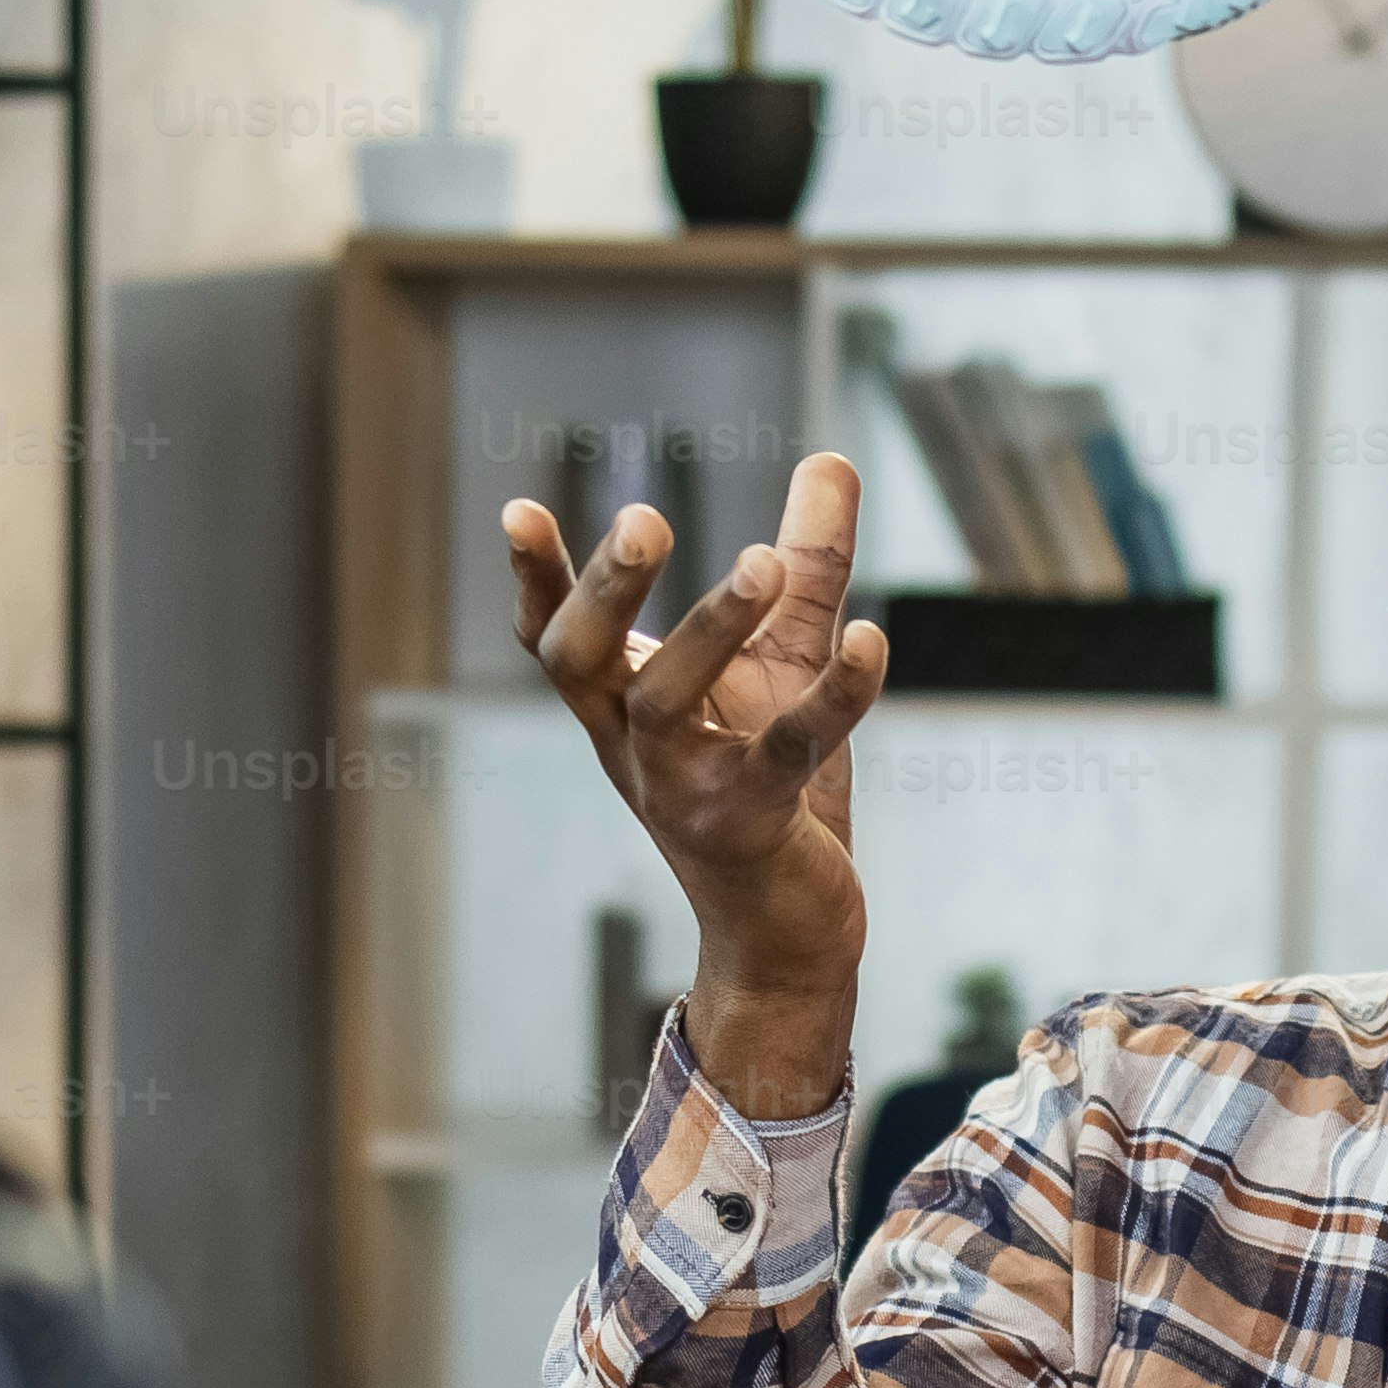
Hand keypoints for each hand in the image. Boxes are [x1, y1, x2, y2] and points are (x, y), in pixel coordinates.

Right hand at [509, 449, 889, 1123]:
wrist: (788, 929)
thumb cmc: (768, 785)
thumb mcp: (786, 658)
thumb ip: (809, 561)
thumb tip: (831, 457)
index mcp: (622, 705)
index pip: (557, 637)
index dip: (534, 578)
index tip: (519, 507)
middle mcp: (633, 746)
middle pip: (583, 661)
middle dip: (604, 590)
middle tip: (645, 519)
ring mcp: (683, 789)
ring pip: (667, 705)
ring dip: (711, 629)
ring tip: (765, 560)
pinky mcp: (754, 823)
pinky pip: (788, 750)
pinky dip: (832, 694)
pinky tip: (869, 638)